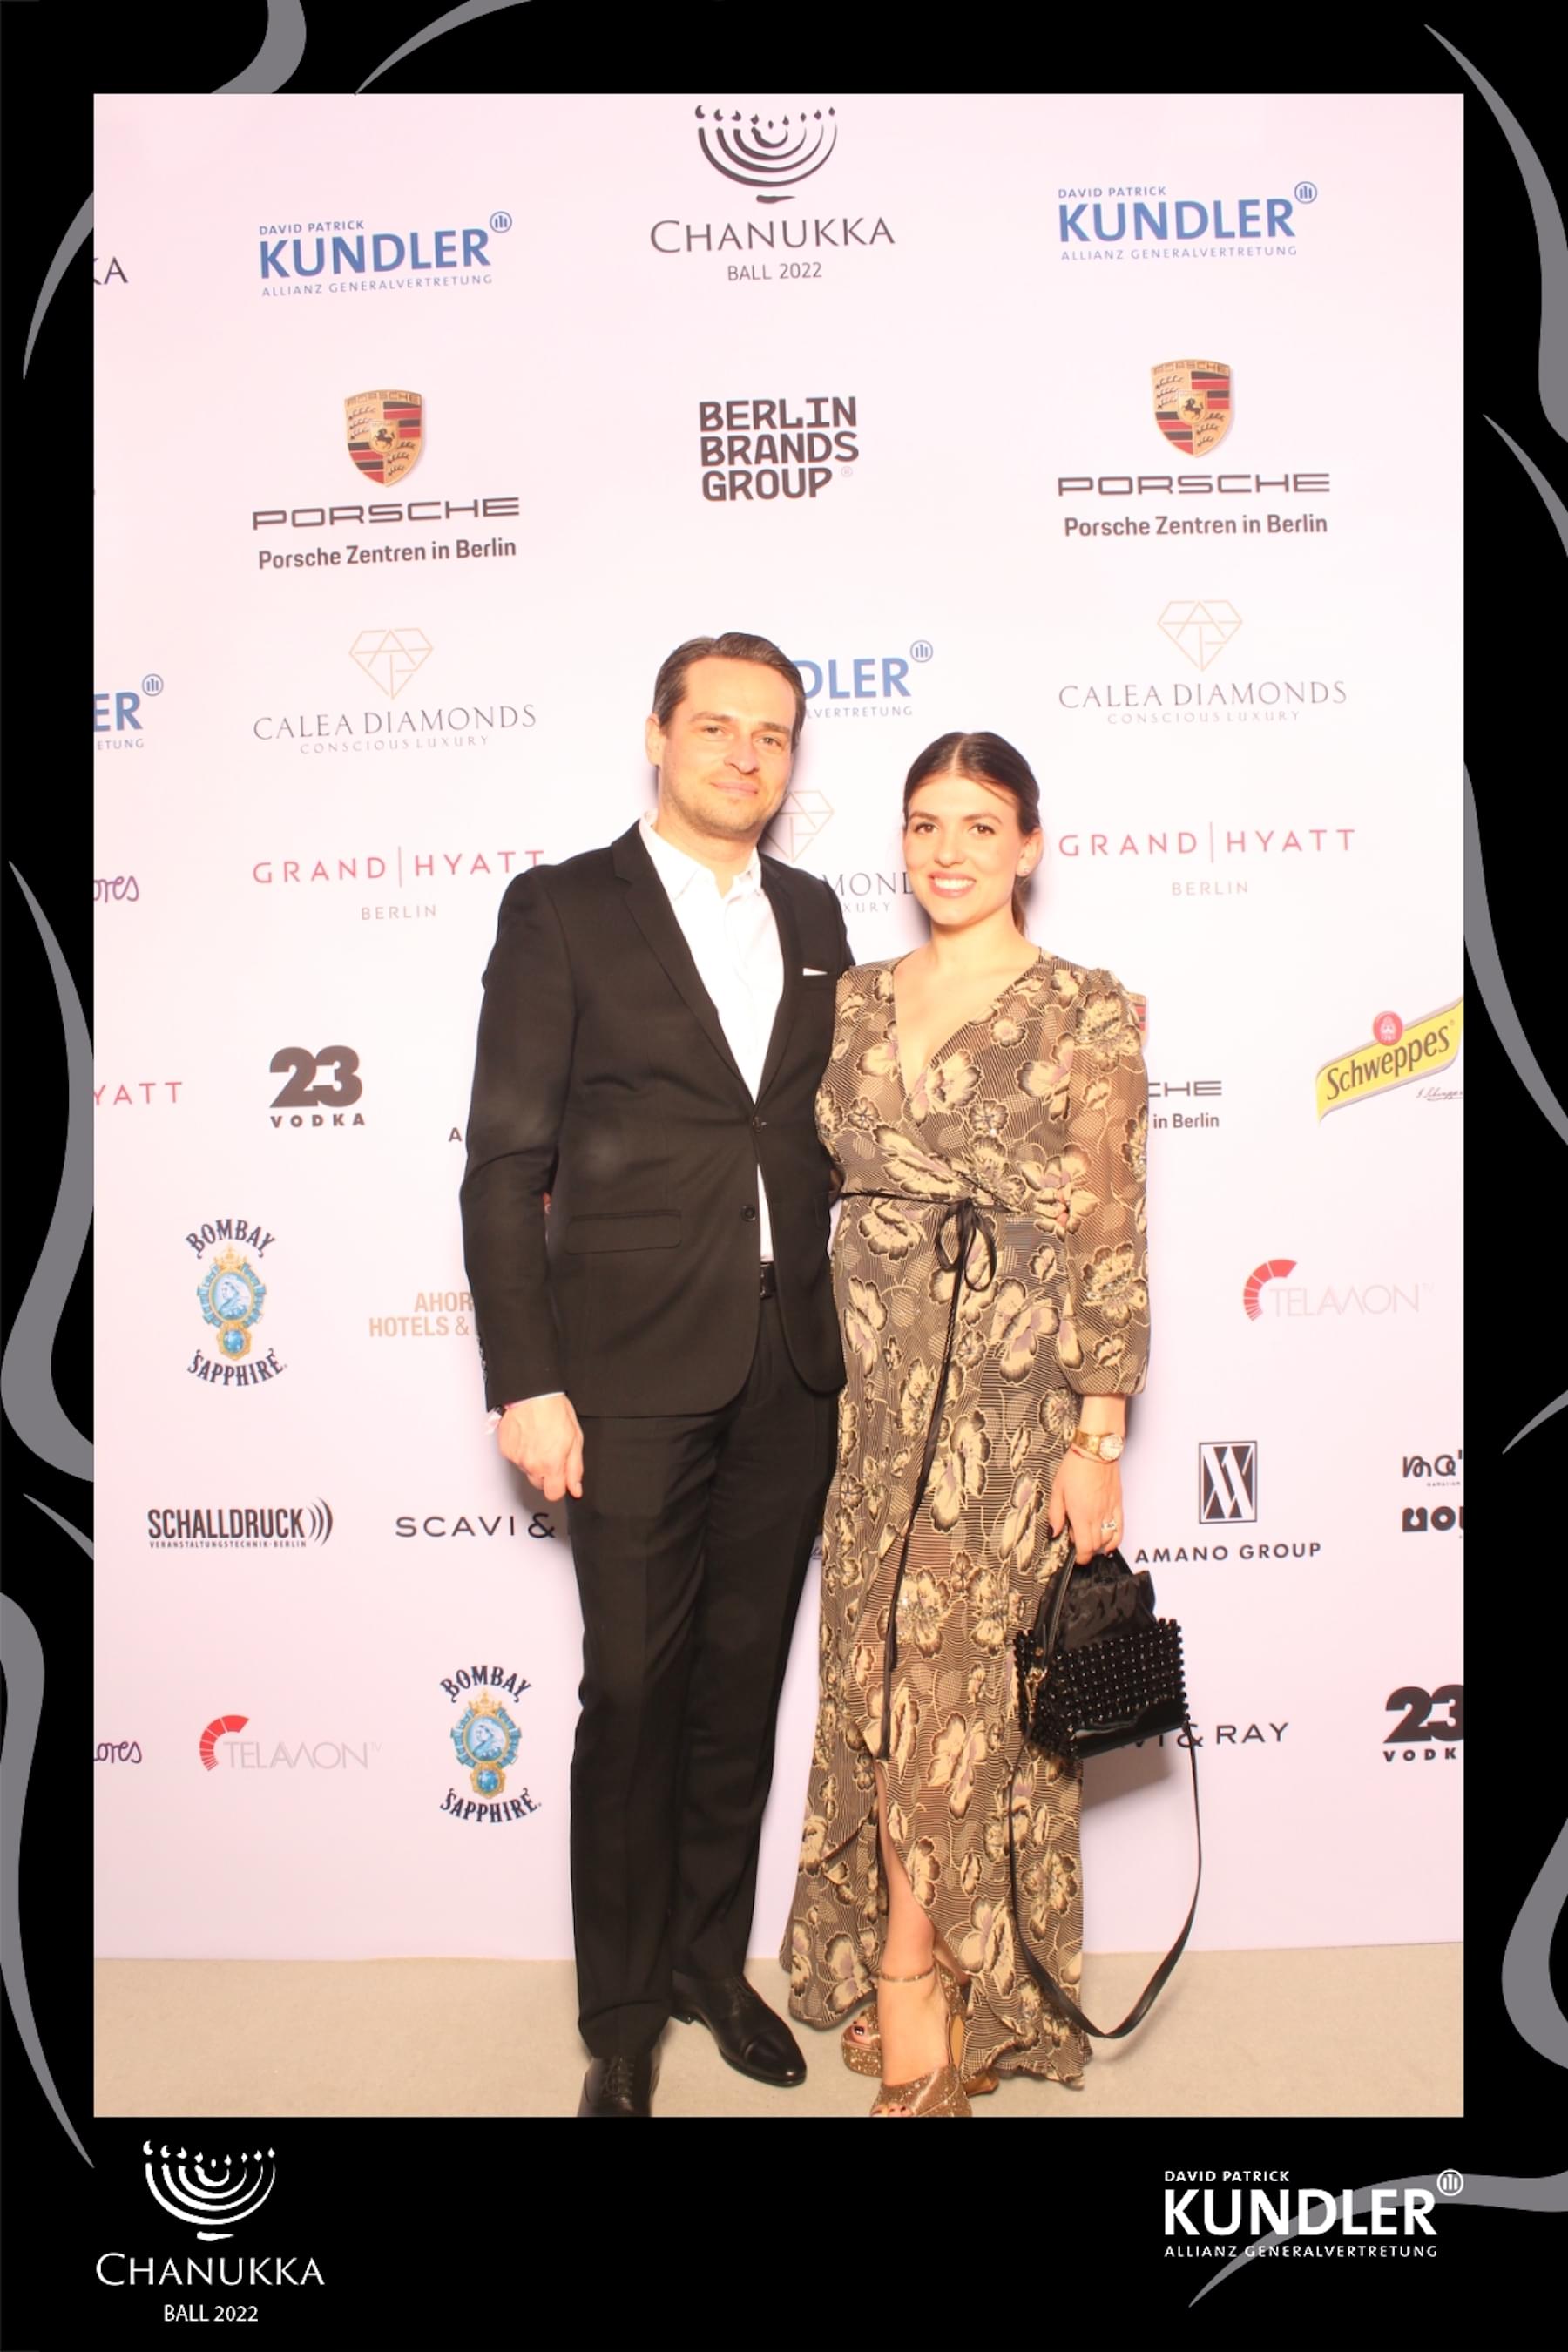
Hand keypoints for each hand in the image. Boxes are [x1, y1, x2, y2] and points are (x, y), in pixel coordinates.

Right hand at [497, 1395, 583, 1500]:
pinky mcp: (506, 1450)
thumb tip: (575, 1488)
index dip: (559, 1486)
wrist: (531, 1394)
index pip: (553, 1494)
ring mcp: (516, 1458)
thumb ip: (575, 1468)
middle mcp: (532, 1464)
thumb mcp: (575, 1438)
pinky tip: (528, 1437)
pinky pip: (516, 1459)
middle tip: (551, 1452)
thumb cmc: (553, 1410)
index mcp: (551, 1464)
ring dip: (533, 1461)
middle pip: (539, 1484)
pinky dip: (522, 1452)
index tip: (561, 1476)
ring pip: (527, 1471)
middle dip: (547, 1473)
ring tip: (539, 1440)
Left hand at [1046, 1449, 1123, 1564]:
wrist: (1096, 1451)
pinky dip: (1115, 1539)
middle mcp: (1098, 1516)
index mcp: (1081, 1515)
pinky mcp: (1118, 1504)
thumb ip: (1055, 1514)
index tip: (1076, 1557)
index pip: (1085, 1547)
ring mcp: (1110, 1511)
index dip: (1080, 1557)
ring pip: (1108, 1540)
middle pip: (1095, 1546)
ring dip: (1099, 1545)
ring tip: (1090, 1539)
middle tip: (1077, 1543)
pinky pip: (1120, 1528)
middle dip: (1086, 1550)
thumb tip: (1054, 1531)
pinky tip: (1109, 1542)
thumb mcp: (1057, 1490)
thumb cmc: (1076, 1466)